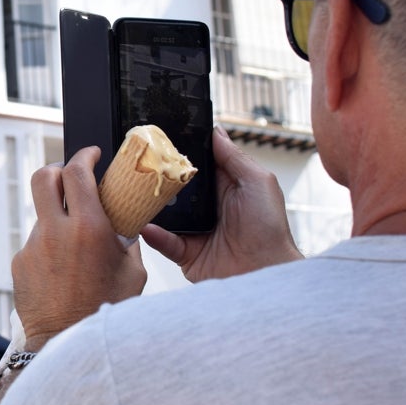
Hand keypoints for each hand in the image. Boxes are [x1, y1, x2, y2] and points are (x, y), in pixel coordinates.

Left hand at [12, 147, 146, 349]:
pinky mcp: (20, 263)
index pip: (77, 172)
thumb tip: (126, 221)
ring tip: (78, 248)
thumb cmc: (105, 311)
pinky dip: (51, 248)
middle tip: (71, 177)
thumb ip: (128, 240)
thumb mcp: (133, 272)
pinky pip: (37, 244)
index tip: (91, 154)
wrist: (67, 344)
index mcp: (88, 228)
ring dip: (59, 219)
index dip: (84, 155)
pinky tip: (64, 271)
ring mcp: (33, 247)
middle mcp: (55, 232)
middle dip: (58, 170)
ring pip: (42, 216)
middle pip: (43, 177)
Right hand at [142, 126, 301, 280]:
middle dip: (158, 176)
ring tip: (135, 193)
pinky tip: (147, 225)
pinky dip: (154, 234)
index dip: (181, 153)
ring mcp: (193, 229)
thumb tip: (216, 132)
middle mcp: (206, 206)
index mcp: (223, 186)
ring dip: (150, 205)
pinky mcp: (184, 252)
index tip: (162, 139)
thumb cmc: (270, 228)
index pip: (196, 165)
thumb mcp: (259, 182)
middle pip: (174, 186)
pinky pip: (163, 240)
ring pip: (163, 212)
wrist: (265, 272)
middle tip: (141, 165)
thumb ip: (235, 157)